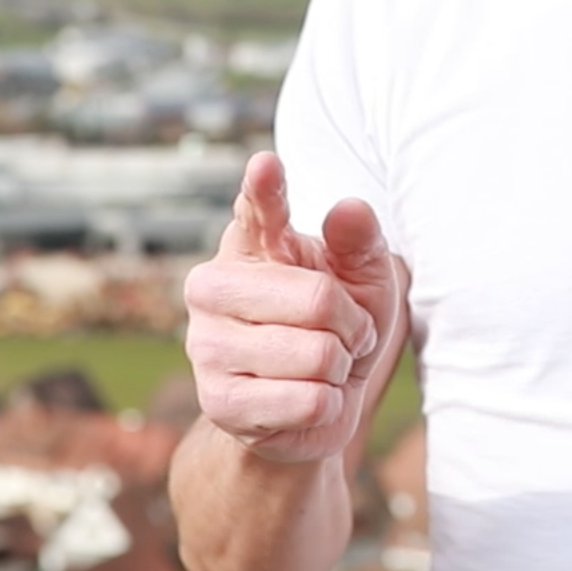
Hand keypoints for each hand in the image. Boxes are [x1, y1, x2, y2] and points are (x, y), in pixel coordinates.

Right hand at [183, 151, 401, 464]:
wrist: (313, 406)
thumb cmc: (338, 326)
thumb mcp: (364, 280)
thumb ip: (360, 242)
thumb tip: (349, 208)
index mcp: (249, 244)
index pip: (257, 210)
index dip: (264, 189)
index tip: (266, 165)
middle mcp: (212, 287)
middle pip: (317, 298)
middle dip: (352, 324)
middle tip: (344, 333)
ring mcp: (207, 345)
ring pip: (318, 353)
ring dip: (339, 366)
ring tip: (324, 366)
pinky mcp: (218, 402)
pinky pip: (309, 400)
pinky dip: (327, 404)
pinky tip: (308, 399)